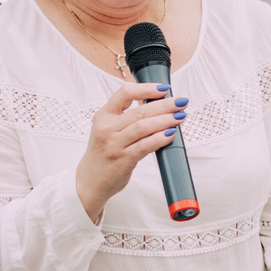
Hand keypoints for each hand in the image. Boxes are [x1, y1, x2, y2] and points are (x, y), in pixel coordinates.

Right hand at [75, 81, 184, 223]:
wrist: (90, 181)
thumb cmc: (103, 154)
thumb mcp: (107, 129)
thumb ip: (126, 117)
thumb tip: (157, 107)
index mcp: (103, 116)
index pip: (124, 93)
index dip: (146, 89)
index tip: (163, 89)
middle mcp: (107, 128)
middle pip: (140, 111)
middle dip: (165, 105)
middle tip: (181, 102)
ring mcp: (114, 144)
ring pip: (144, 126)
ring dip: (166, 120)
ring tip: (180, 117)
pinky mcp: (123, 159)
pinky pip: (145, 146)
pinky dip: (160, 138)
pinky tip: (170, 134)